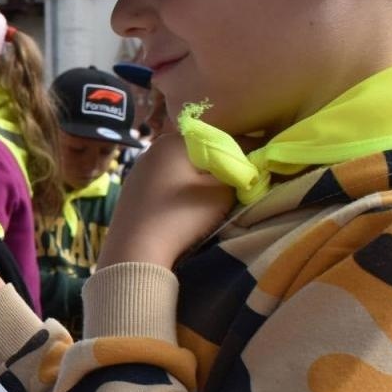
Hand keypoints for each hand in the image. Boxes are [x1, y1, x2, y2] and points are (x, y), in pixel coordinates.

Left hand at [97, 132, 234, 269]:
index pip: (220, 140)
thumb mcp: (221, 192)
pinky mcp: (131, 191)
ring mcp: (138, 170)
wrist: (134, 252)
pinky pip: (164, 184)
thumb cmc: (180, 216)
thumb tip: (247, 164)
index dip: (244, 153)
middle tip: (237, 184)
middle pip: (198, 153)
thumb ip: (238, 172)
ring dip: (198, 180)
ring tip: (213, 198)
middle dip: (218, 166)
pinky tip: (184, 208)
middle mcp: (153, 148)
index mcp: (174, 140)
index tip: (260, 166)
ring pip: (180, 169)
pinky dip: (179, 191)